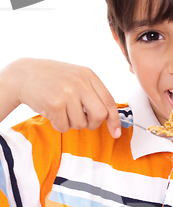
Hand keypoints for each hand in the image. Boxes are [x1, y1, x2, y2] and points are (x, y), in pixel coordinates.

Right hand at [0, 58, 121, 137]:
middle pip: (100, 115)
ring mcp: (67, 93)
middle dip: (93, 124)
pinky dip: (58, 125)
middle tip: (83, 121)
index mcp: (88, 75)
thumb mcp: (75, 77)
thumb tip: (109, 117)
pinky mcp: (55, 104)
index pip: (109, 101)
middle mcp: (80, 83)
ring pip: (81, 124)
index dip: (115, 120)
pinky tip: (52, 112)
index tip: (116, 133)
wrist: (23, 74)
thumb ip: (92, 92)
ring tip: (62, 111)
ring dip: (71, 124)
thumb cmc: (52, 79)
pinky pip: (64, 127)